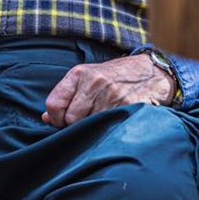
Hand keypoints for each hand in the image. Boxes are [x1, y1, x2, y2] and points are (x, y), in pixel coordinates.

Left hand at [41, 54, 176, 126]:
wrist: (152, 72)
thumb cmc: (115, 77)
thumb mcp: (87, 78)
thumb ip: (66, 96)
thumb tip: (47, 119)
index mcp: (78, 74)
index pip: (54, 103)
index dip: (56, 118)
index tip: (62, 122)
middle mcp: (93, 82)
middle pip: (71, 119)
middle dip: (77, 125)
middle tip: (88, 121)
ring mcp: (111, 94)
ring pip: (90, 124)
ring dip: (95, 127)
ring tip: (104, 118)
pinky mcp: (128, 105)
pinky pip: (109, 126)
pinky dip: (110, 127)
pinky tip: (115, 120)